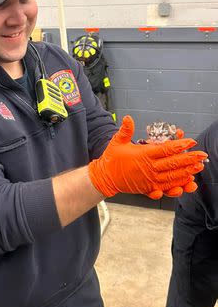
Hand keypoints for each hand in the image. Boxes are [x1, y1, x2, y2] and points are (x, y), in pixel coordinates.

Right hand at [88, 116, 207, 198]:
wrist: (105, 177)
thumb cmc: (112, 159)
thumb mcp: (117, 142)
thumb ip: (125, 130)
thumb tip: (128, 118)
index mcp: (143, 155)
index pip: (165, 149)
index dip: (179, 145)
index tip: (190, 141)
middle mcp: (148, 168)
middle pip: (173, 163)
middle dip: (189, 159)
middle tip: (201, 155)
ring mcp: (150, 179)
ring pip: (172, 176)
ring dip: (187, 171)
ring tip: (198, 167)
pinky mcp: (149, 187)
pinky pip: (166, 186)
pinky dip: (178, 183)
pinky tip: (187, 181)